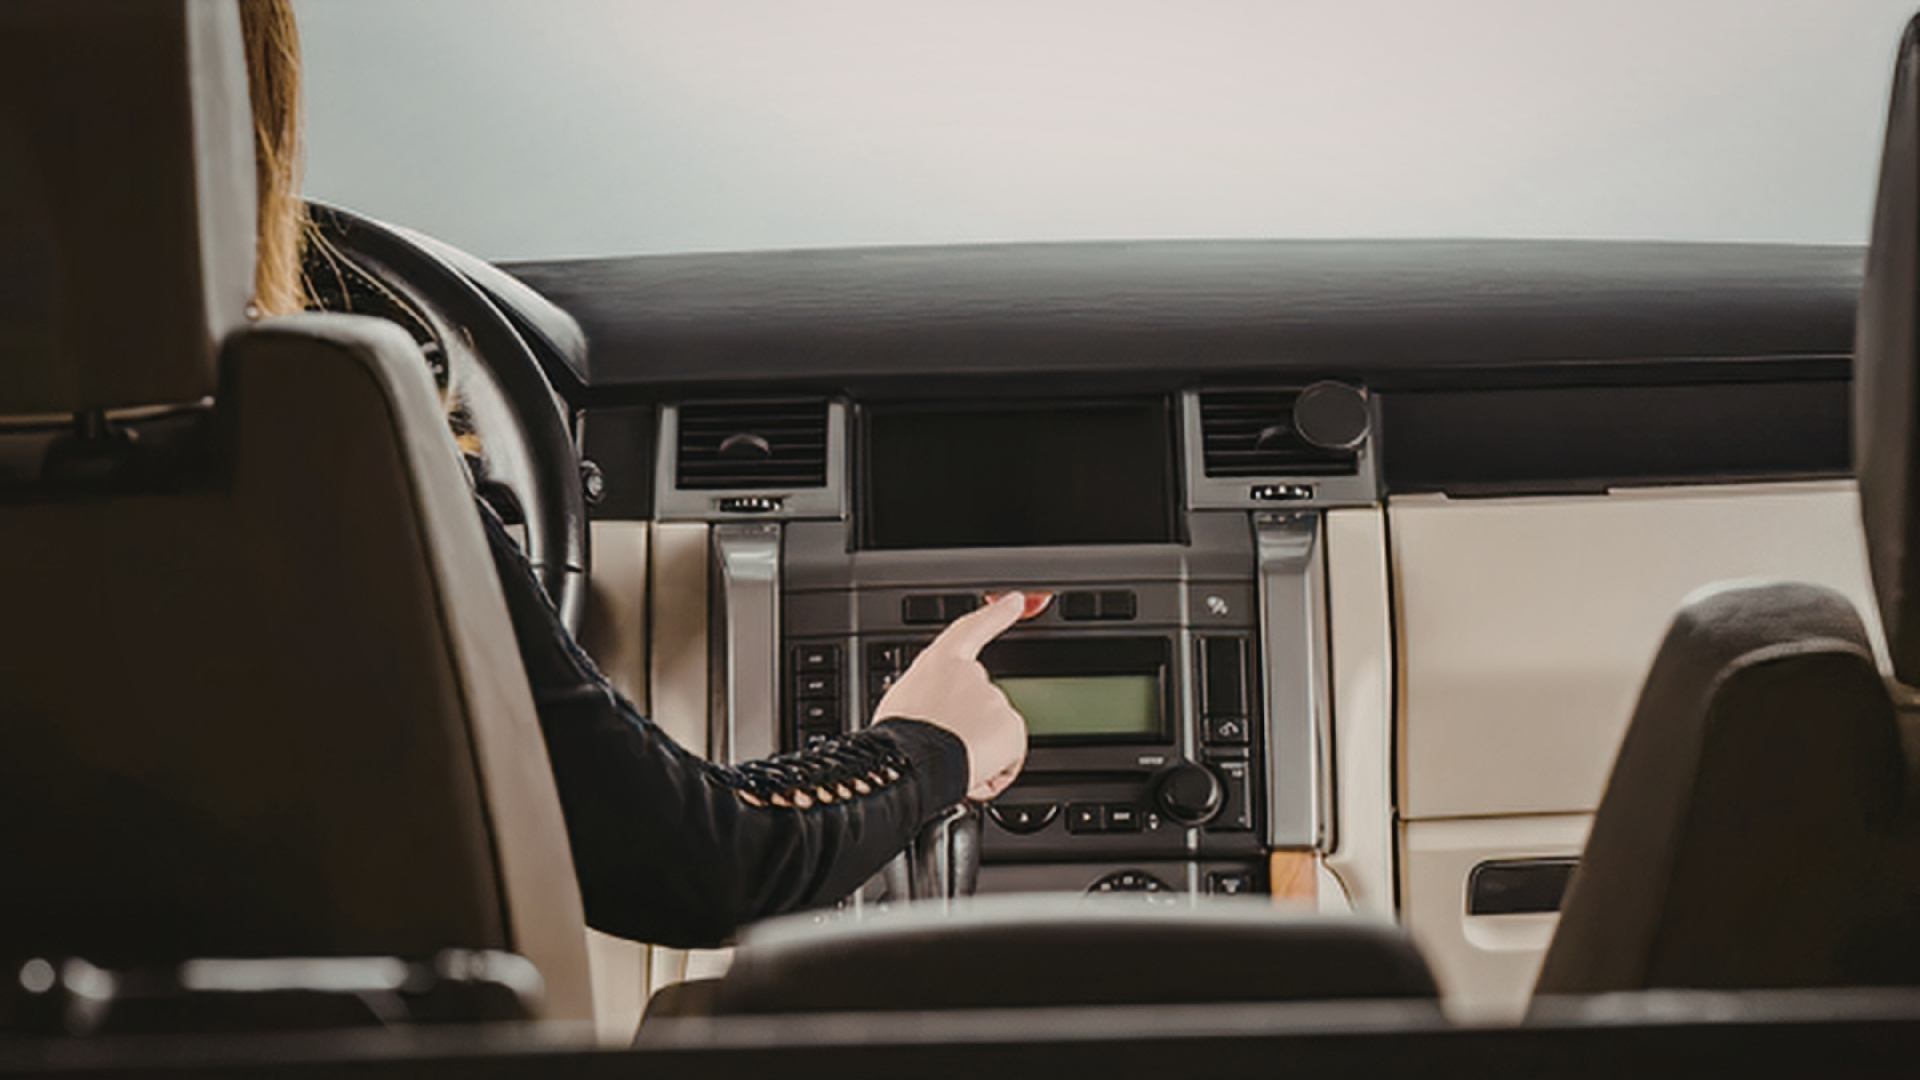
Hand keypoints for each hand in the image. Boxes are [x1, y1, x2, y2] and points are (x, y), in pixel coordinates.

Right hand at [874, 590, 1050, 800]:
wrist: (911, 765)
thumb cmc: (896, 742)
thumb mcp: (903, 704)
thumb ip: (930, 697)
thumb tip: (937, 716)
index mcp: (940, 664)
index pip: (972, 629)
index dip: (995, 614)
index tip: (1015, 602)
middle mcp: (972, 675)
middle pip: (981, 703)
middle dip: (969, 728)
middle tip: (944, 746)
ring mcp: (995, 700)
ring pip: (993, 734)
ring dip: (978, 751)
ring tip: (951, 761)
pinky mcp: (1012, 727)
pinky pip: (1008, 757)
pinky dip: (995, 770)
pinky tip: (971, 773)